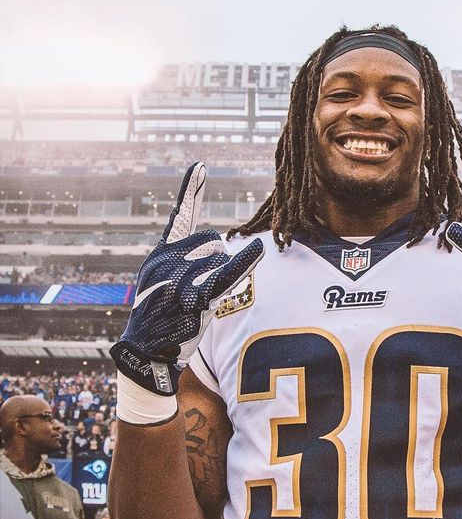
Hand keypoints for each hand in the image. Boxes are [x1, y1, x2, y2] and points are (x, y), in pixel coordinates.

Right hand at [110, 162, 263, 394]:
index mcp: (162, 253)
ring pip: (218, 261)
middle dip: (215, 259)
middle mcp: (166, 260)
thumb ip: (184, 256)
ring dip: (217, 280)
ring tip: (195, 303)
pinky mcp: (193, 300)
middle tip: (198, 288)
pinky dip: (242, 264)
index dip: (190, 191)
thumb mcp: (163, 280)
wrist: (145, 351)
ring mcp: (178, 279)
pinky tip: (258, 250)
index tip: (200, 167)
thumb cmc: (162, 315)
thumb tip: (216, 241)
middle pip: (211, 241)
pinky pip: (223, 277)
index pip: (180, 216)